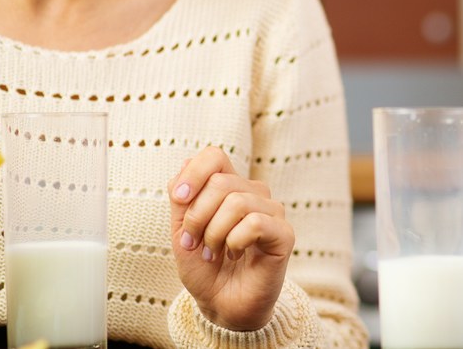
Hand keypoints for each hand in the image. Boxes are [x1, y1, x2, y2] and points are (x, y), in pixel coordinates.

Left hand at [169, 147, 293, 330]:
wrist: (221, 305)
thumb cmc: (205, 269)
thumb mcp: (181, 232)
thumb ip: (182, 199)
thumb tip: (185, 164)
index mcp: (230, 188)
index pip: (215, 156)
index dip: (193, 173)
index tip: (179, 199)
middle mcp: (254, 194)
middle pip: (220, 181)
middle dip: (197, 216)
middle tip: (195, 243)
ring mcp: (272, 212)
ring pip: (237, 202)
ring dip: (215, 234)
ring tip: (214, 253)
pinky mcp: (284, 234)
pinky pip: (254, 223)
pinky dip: (234, 242)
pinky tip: (235, 255)